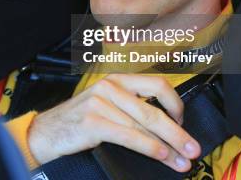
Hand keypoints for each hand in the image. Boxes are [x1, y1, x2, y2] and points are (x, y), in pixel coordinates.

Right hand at [27, 74, 200, 171]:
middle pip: (154, 108)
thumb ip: (131, 109)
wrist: (46, 132)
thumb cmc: (79, 122)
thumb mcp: (106, 106)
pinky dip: (150, 147)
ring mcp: (100, 102)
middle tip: (194, 148)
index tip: (184, 123)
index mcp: (117, 79)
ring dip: (169, 146)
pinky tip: (162, 156)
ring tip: (183, 161)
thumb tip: (167, 126)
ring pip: (144, 125)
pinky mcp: (93, 121)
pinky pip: (129, 135)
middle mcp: (110, 86)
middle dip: (179, 132)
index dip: (176, 105)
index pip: (158, 84)